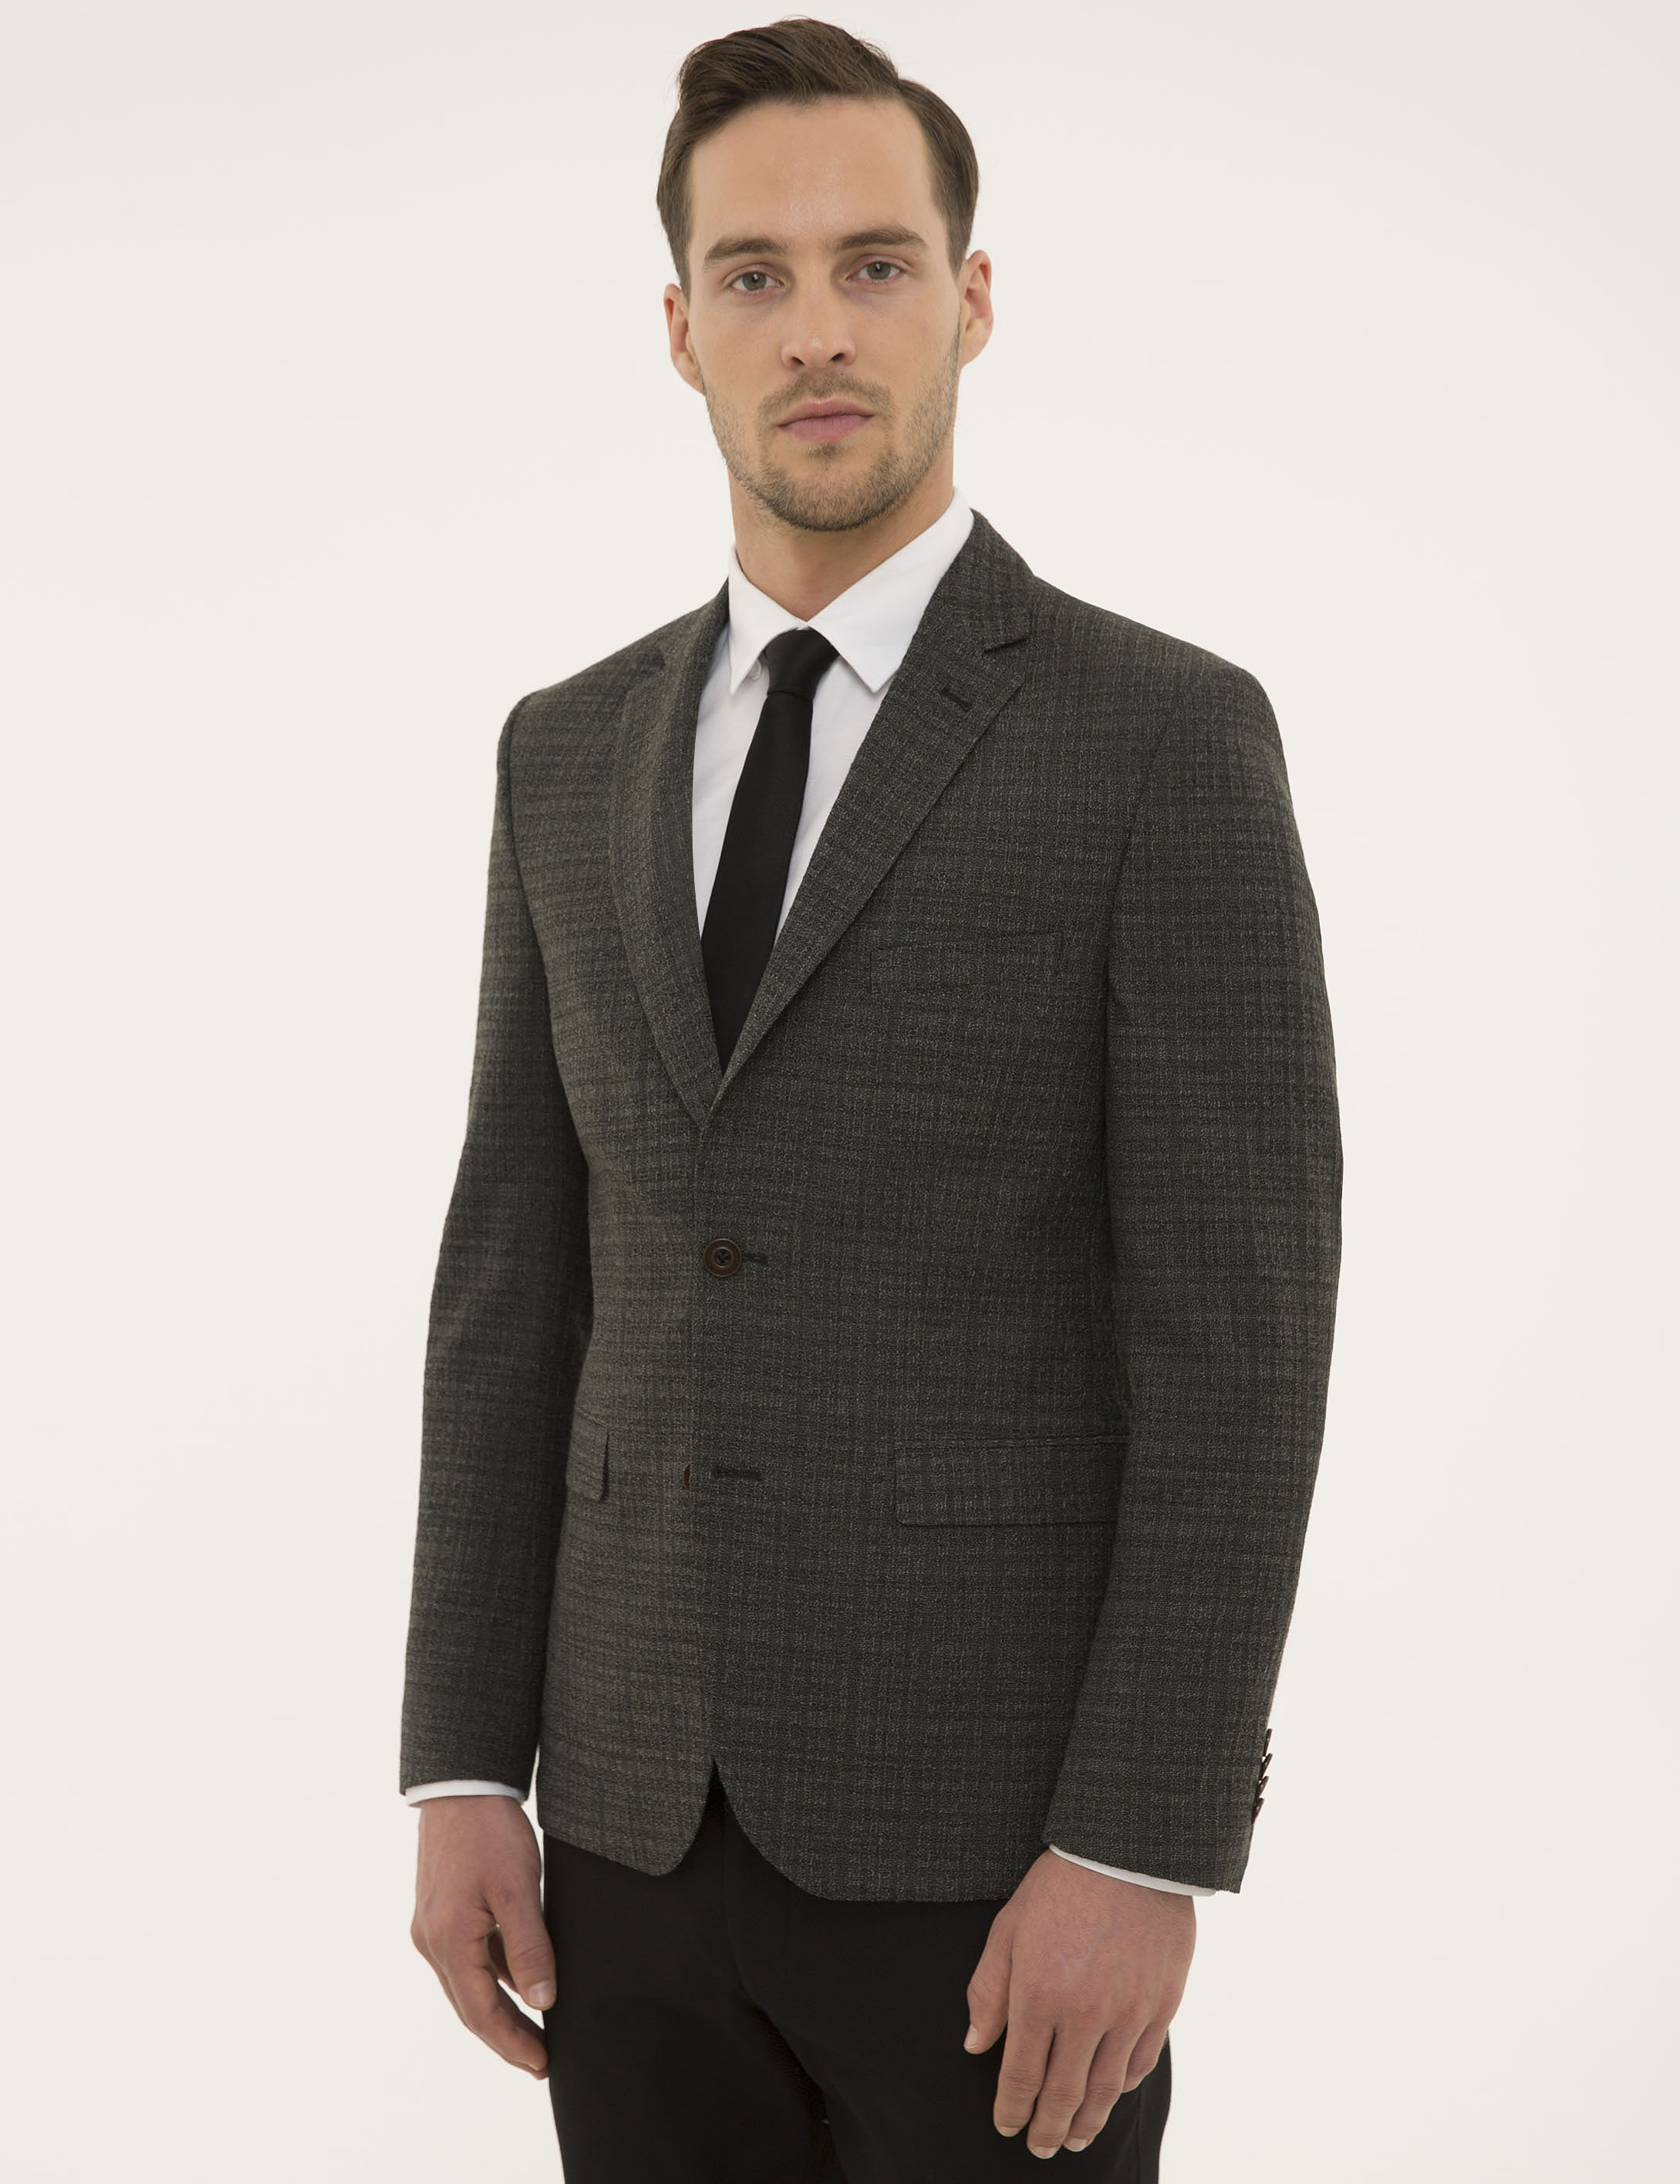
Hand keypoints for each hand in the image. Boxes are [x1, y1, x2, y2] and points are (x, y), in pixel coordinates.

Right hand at [411, 1795, 553, 2076]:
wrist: (461, 1783)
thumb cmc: (489, 1832)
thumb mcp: (517, 1889)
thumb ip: (530, 1948)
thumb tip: (542, 2001)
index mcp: (448, 1942)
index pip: (481, 2014)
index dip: (513, 2044)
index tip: (542, 2065)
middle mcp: (432, 1941)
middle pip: (471, 2006)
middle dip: (506, 2037)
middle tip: (541, 2061)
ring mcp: (434, 1925)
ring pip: (469, 1983)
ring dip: (500, 2009)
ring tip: (536, 2029)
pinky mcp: (442, 1910)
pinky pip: (469, 1957)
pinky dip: (494, 1976)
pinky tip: (520, 1980)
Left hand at [964, 1851, 1194, 2156]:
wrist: (1127, 1852)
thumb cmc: (1060, 1885)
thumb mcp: (1008, 1928)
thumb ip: (989, 1991)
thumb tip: (976, 2044)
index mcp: (1039, 1996)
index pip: (1021, 2076)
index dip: (1012, 2109)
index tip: (1006, 2126)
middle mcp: (1085, 2016)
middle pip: (1064, 2094)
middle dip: (1047, 2128)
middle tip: (1040, 2147)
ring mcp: (1128, 2014)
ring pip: (1106, 2089)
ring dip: (1088, 2122)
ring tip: (1075, 2138)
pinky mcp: (1161, 2005)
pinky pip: (1141, 2062)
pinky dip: (1124, 2087)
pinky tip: (1112, 2095)